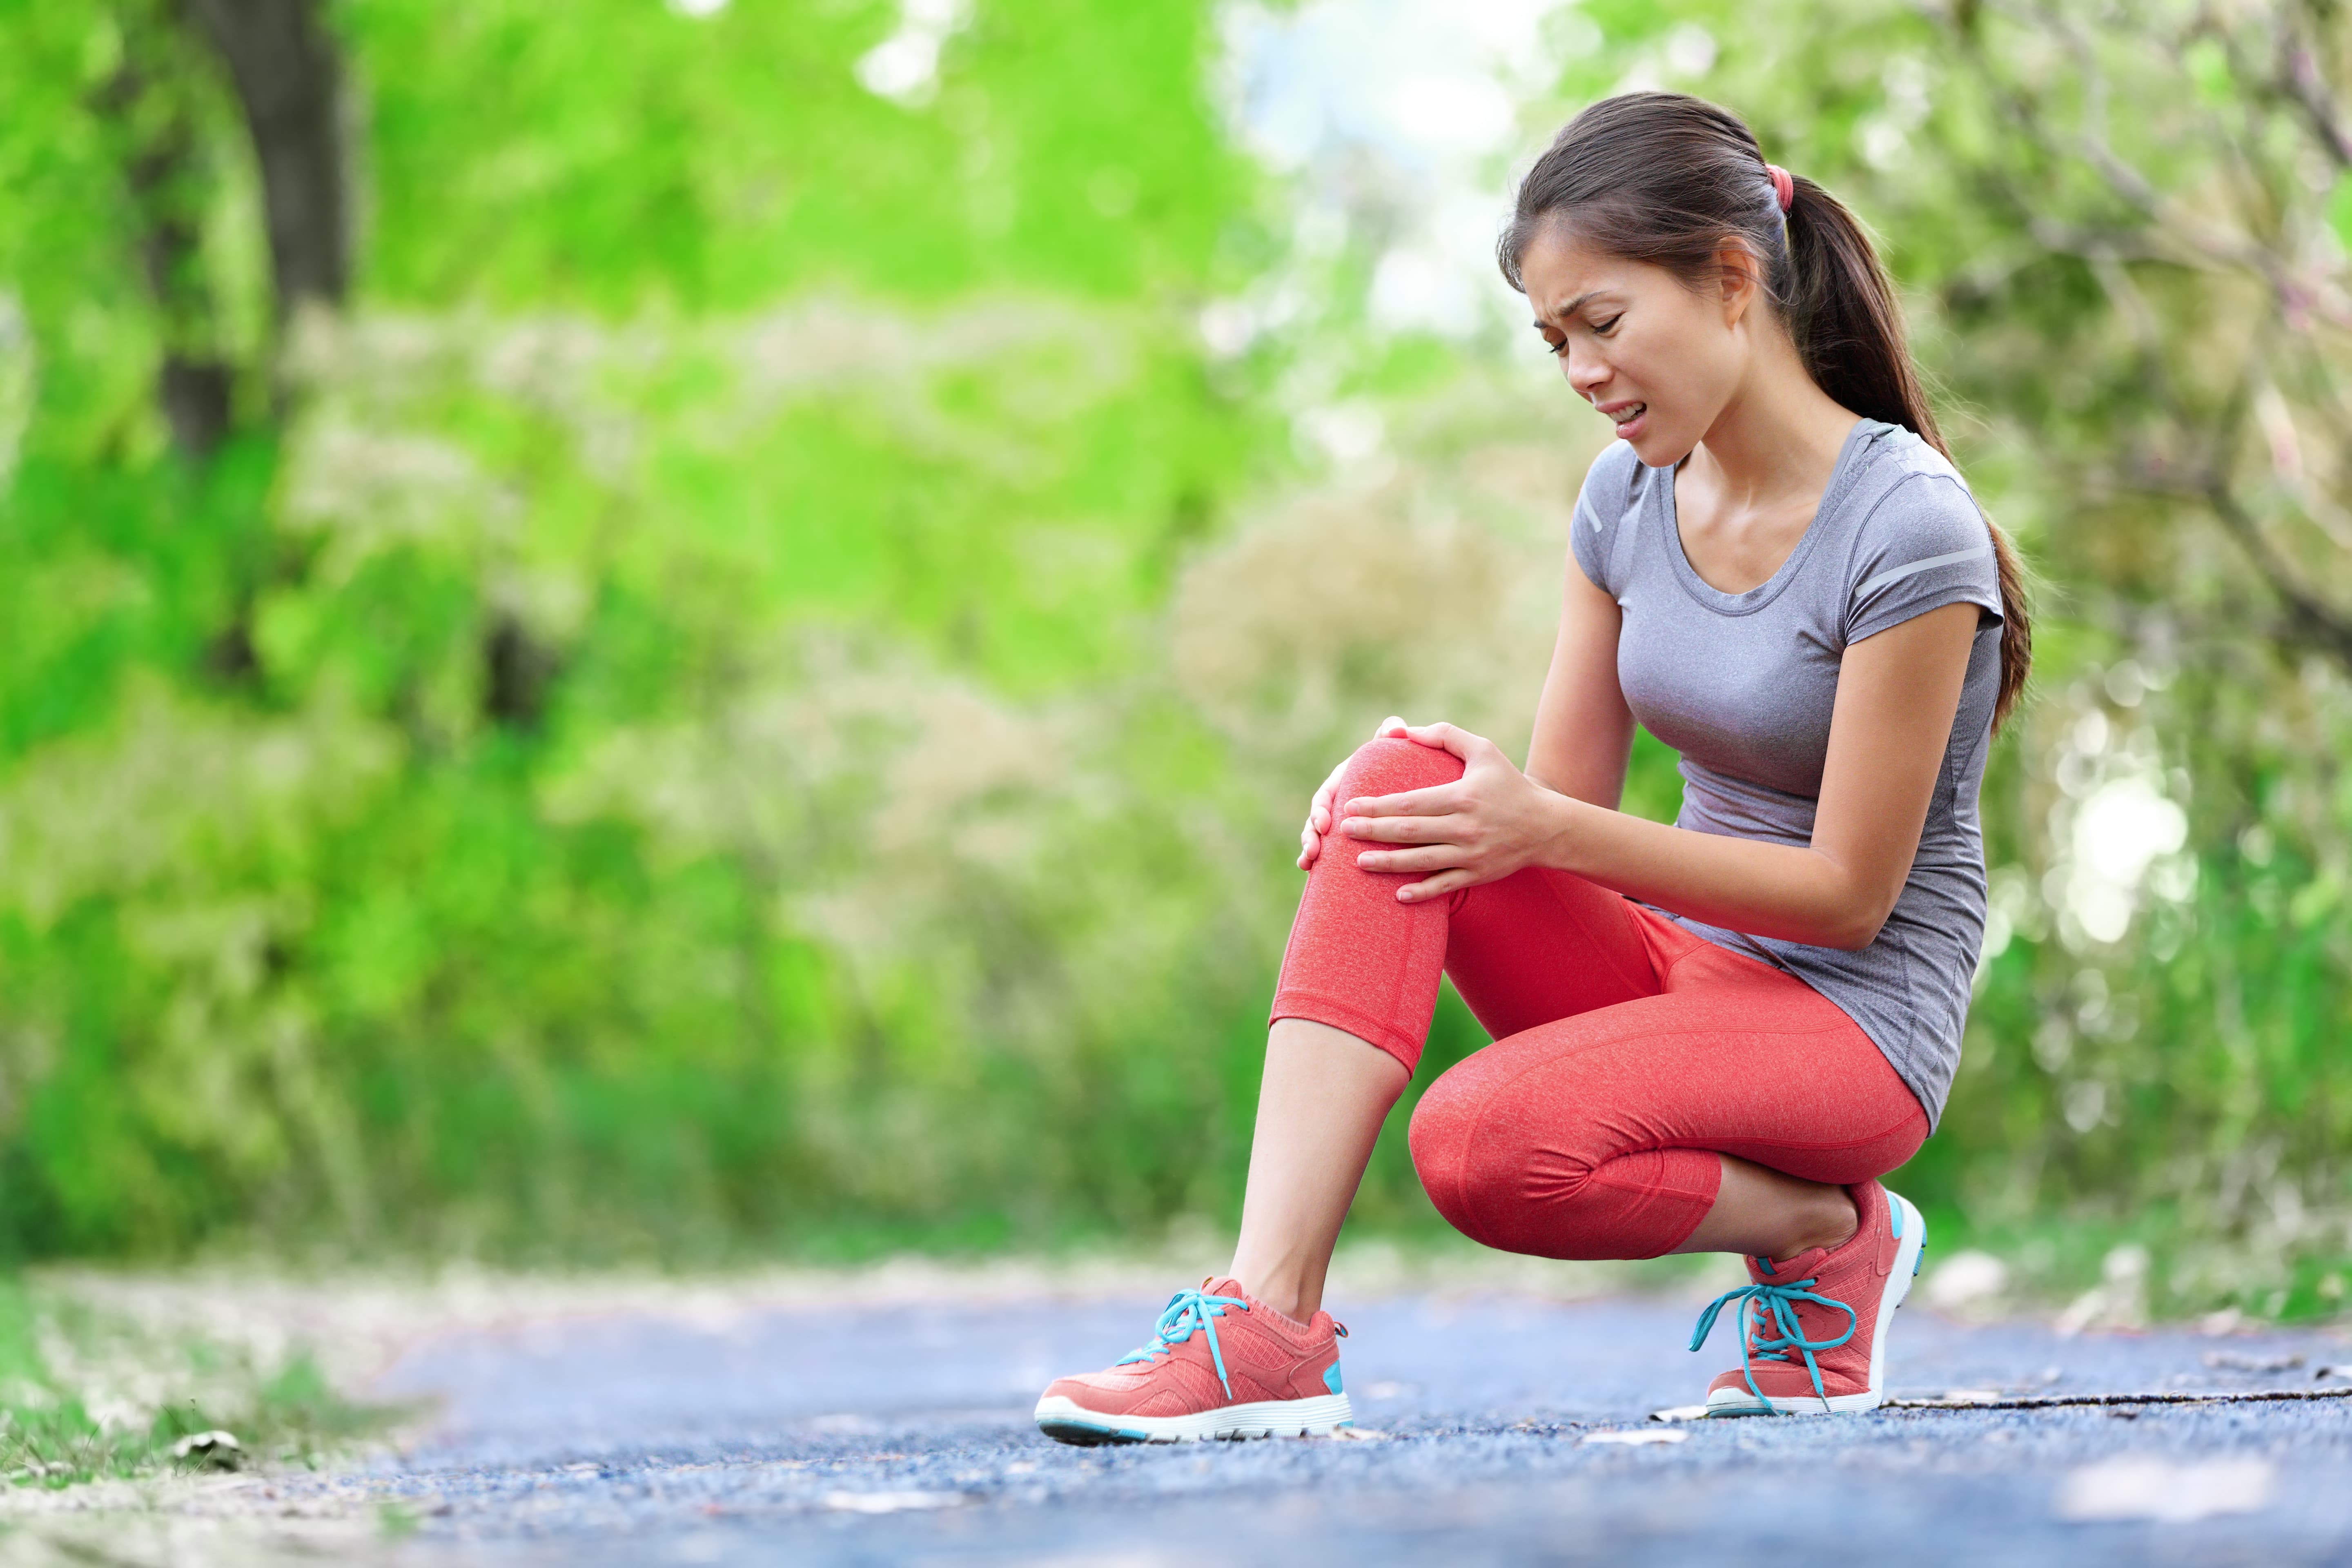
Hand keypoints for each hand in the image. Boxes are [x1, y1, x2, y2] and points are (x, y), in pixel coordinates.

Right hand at [1298, 716, 1410, 868]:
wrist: (1411, 785)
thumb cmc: (1400, 761)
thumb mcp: (1395, 748)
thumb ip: (1392, 733)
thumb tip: (1396, 729)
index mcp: (1344, 780)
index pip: (1327, 794)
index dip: (1321, 809)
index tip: (1325, 824)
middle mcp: (1338, 800)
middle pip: (1316, 818)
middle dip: (1311, 834)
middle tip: (1314, 850)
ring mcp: (1340, 819)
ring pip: (1318, 835)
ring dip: (1310, 848)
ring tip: (1308, 862)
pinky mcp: (1347, 836)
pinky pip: (1329, 849)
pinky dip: (1316, 859)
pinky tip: (1308, 870)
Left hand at [1340, 721, 1571, 901]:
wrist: (1546, 825)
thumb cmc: (1509, 783)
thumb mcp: (1483, 750)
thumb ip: (1444, 737)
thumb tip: (1403, 732)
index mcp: (1462, 796)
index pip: (1410, 802)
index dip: (1377, 805)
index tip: (1351, 805)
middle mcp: (1465, 826)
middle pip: (1409, 831)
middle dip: (1373, 832)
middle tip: (1344, 830)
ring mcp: (1471, 854)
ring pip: (1422, 861)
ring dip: (1388, 863)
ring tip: (1358, 862)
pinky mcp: (1478, 874)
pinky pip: (1445, 886)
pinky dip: (1422, 892)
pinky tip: (1398, 894)